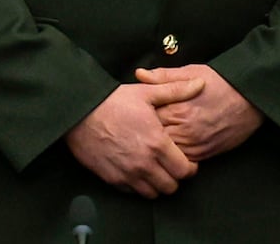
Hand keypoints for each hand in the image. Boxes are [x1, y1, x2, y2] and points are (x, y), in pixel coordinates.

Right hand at [65, 80, 202, 197]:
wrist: (79, 113)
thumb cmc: (114, 102)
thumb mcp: (148, 92)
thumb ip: (177, 90)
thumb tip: (200, 85)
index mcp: (157, 144)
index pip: (184, 170)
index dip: (190, 168)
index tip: (188, 161)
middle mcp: (144, 163)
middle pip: (171, 186)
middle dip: (176, 178)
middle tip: (173, 167)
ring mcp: (126, 174)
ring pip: (152, 194)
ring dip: (158, 185)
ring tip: (158, 171)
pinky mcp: (111, 179)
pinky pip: (132, 193)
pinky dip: (139, 187)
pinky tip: (139, 172)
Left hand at [135, 65, 263, 161]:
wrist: (253, 98)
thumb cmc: (224, 82)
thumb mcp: (194, 72)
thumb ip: (165, 76)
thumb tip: (139, 74)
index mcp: (178, 108)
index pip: (147, 120)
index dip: (137, 120)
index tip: (131, 117)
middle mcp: (185, 129)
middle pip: (154, 140)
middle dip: (144, 138)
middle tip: (134, 136)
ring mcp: (195, 144)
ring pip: (166, 155)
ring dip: (156, 152)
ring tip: (145, 148)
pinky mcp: (205, 153)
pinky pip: (182, 162)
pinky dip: (172, 159)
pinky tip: (166, 155)